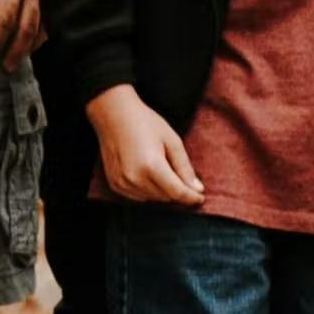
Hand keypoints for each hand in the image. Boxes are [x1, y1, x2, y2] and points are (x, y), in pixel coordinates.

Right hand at [86, 85, 202, 205]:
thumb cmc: (145, 123)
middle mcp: (134, 178)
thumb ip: (185, 167)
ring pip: (152, 199)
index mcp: (151, 166)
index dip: (192, 197)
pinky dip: (147, 191)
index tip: (201, 197)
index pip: (178, 192)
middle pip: (166, 197)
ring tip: (160, 169)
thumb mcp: (172, 141)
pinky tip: (146, 174)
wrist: (112, 114)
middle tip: (178, 173)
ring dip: (162, 191)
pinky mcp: (114, 184)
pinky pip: (138, 197)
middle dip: (177, 190)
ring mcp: (122, 182)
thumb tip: (198, 189)